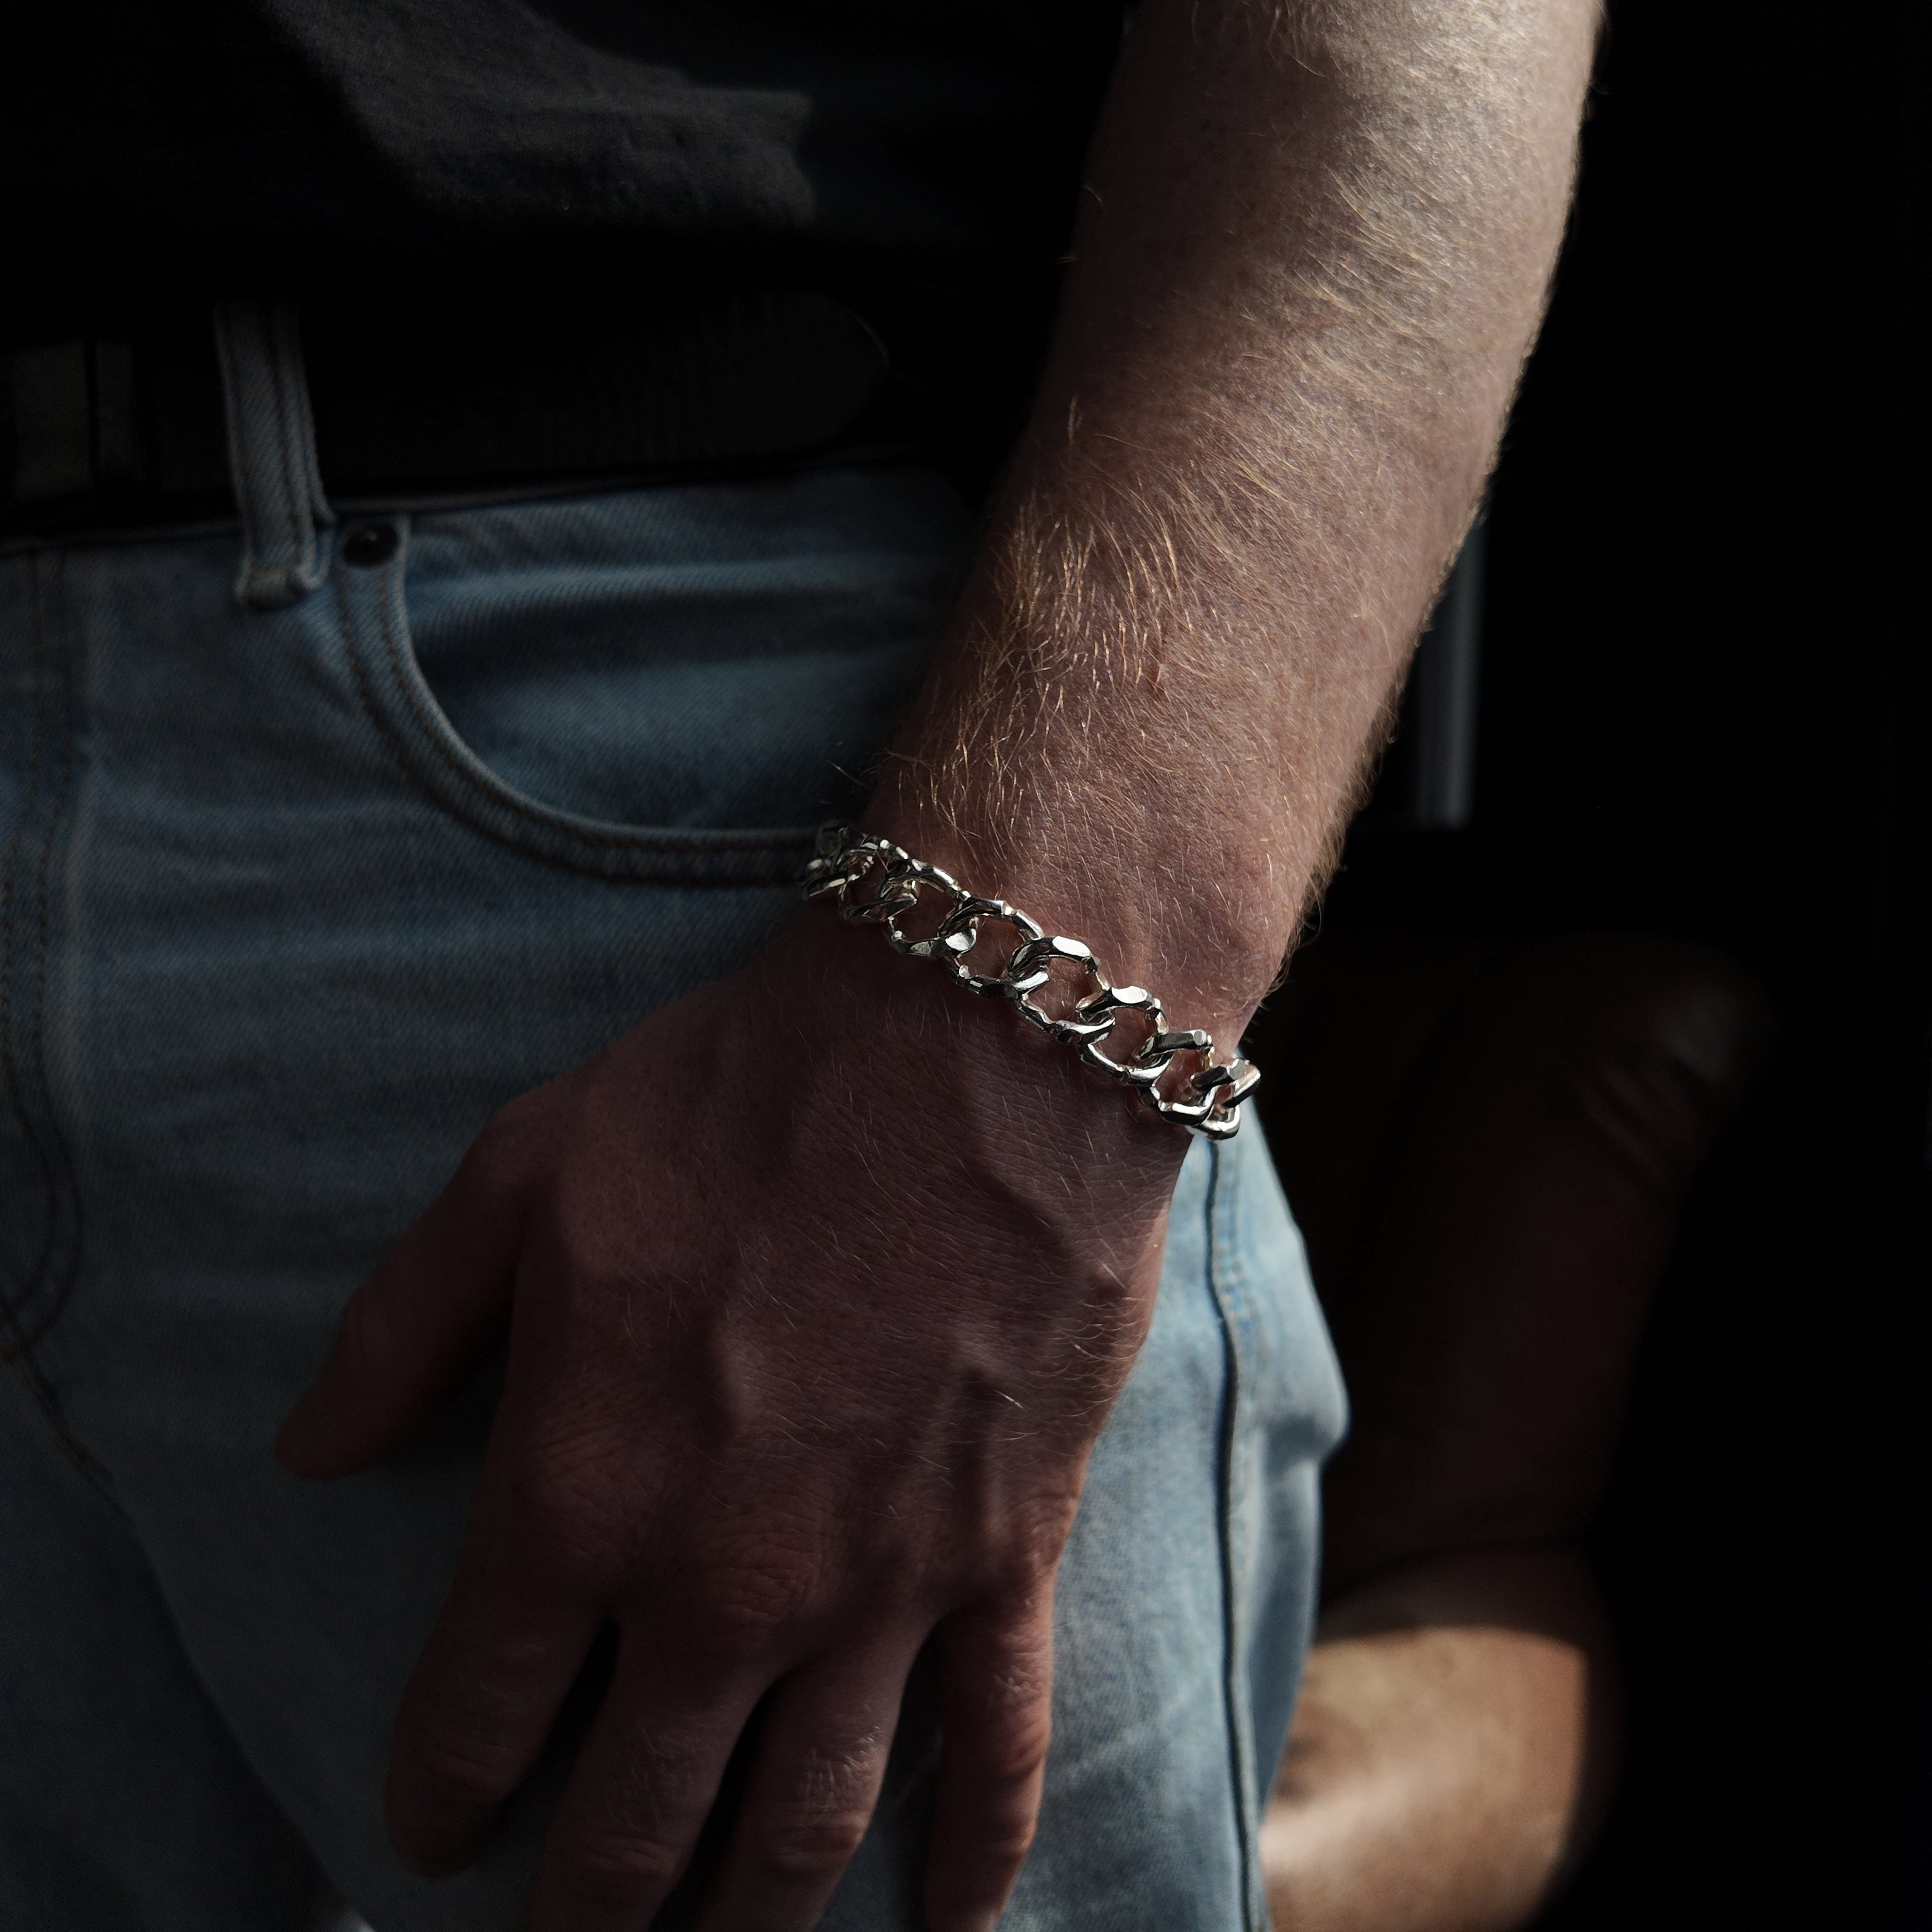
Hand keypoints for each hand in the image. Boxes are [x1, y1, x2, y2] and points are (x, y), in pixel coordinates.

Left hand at [276, 910, 1186, 1929]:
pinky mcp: (1006, 1555)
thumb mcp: (522, 1170)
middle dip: (584, 1908)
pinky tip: (950, 1927)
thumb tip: (308, 1452)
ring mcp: (878, 1586)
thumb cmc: (739, 1095)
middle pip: (635, 1819)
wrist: (973, 1045)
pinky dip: (974, 1856)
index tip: (434, 1831)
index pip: (479, 1713)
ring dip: (747, 1921)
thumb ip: (402, 1328)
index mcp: (579, 1494)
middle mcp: (722, 1584)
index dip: (442, 1793)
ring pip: (801, 1825)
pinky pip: (996, 1747)